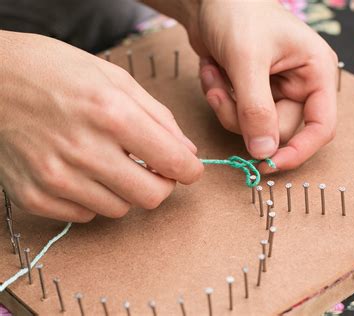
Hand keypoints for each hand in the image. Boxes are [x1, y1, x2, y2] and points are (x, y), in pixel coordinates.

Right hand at [0, 31, 202, 221]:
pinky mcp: (34, 196)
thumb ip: (159, 118)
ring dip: (124, 190)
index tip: (189, 170)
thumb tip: (187, 153)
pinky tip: (81, 171)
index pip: (173, 163)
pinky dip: (92, 197)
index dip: (190, 170)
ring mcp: (56, 178)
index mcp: (111, 114)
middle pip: (151, 196)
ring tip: (108, 162)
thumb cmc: (56, 72)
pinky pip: (85, 215)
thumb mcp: (115, 79)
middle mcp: (84, 150)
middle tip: (152, 167)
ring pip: (120, 209)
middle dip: (161, 183)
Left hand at [189, 0, 337, 171]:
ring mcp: (276, 91)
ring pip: (254, 128)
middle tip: (220, 93)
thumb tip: (264, 152)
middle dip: (243, 117)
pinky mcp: (253, 93)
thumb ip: (256, 109)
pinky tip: (213, 70)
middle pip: (279, 131)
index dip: (299, 150)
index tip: (270, 164)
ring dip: (226, 107)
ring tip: (214, 73)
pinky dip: (219, 98)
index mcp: (316, 72)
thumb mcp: (247, 60)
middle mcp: (301, 85)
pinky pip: (237, 116)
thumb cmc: (238, 12)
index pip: (321, 126)